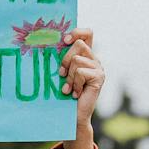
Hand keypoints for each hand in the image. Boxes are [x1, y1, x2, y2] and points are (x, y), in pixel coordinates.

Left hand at [59, 28, 103, 148]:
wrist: (72, 116)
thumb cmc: (63, 94)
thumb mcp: (61, 72)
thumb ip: (62, 58)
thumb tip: (49, 42)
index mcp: (86, 55)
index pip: (87, 33)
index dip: (77, 32)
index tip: (64, 40)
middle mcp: (94, 60)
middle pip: (79, 45)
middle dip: (65, 59)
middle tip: (62, 74)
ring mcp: (99, 69)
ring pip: (77, 60)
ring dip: (69, 76)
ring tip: (69, 88)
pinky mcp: (99, 78)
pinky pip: (81, 72)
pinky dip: (74, 83)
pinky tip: (75, 93)